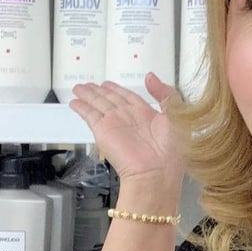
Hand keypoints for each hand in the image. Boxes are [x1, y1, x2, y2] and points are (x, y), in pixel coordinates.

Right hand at [69, 75, 183, 186]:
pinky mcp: (103, 131)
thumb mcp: (176, 114)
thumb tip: (150, 77)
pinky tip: (75, 103)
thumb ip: (165, 94)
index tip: (108, 84)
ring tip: (79, 89)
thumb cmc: (172, 152)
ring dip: (88, 95)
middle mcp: (130, 119)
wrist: (157, 173)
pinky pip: (89, 115)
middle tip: (88, 85)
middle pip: (110, 99)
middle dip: (99, 91)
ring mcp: (115, 124)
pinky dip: (81, 107)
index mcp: (148, 115)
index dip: (118, 89)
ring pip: (98, 103)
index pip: (129, 97)